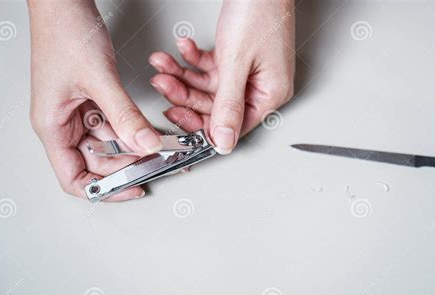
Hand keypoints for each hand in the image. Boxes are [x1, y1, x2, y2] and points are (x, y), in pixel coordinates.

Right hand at [28, 0, 161, 199]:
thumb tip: (147, 145)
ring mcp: (78, 113)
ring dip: (134, 146)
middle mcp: (64, 124)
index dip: (105, 190)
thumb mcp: (99, 79)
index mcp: (53, 126)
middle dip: (128, 164)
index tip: (134, 188)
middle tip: (158, 161)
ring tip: (159, 145)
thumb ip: (125, 115)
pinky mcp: (91, 101)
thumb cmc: (65, 31)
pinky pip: (115, 124)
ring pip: (110, 144)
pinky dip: (132, 128)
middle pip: (98, 162)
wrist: (64, 1)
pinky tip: (148, 128)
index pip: (75, 178)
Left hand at [149, 0, 294, 153]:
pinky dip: (194, 59)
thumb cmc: (259, 10)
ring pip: (208, 86)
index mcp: (270, 94)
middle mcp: (260, 86)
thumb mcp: (238, 62)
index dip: (203, 125)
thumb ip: (228, 104)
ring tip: (164, 65)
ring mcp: (248, 71)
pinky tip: (182, 49)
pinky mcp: (237, 57)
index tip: (177, 118)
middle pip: (216, 105)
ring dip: (183, 74)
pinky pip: (210, 68)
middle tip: (164, 84)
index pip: (234, 124)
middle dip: (186, 94)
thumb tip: (224, 141)